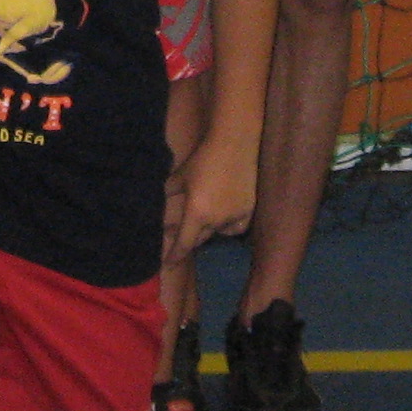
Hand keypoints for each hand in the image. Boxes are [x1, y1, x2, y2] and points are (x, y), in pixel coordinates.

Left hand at [162, 136, 257, 267]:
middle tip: (172, 232)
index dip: (174, 256)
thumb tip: (163, 199)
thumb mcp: (180, 175)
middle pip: (199, 239)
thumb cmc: (203, 159)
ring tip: (198, 219)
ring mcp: (234, 217)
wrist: (234, 145)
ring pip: (217, 233)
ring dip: (205, 230)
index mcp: (197, 214)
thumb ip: (170, 191)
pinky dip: (227, 226)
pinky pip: (235, 227)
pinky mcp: (248, 210)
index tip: (167, 265)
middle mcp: (216, 221)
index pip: (184, 244)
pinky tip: (222, 219)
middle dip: (185, 238)